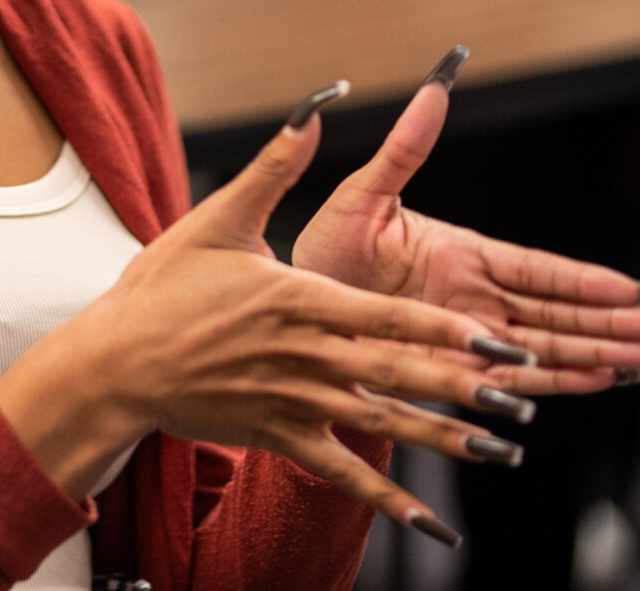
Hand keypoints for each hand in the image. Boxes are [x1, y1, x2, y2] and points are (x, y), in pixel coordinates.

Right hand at [0, 95, 528, 544]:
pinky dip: (389, 502)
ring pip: (384, 424)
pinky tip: (433, 525)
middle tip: (522, 402)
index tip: (498, 342)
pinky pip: (343, 473)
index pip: (390, 316)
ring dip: (447, 441)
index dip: (448, 332)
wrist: (116, 362)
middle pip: (400, 375)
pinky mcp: (279, 436)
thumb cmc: (163, 286)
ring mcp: (295, 401)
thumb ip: (274, 169)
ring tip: (504, 452)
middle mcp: (307, 354)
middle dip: (466, 390)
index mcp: (301, 298)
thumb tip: (313, 114)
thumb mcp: (218, 218)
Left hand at [292, 48, 639, 392]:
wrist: (289, 310)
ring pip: (546, 348)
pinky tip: (596, 384)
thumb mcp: (363, 193)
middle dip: (612, 322)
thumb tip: (434, 87)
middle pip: (557, 313)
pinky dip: (554, 385)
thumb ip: (406, 147)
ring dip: (597, 355)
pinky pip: (510, 380)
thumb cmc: (323, 249)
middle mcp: (473, 298)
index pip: (537, 270)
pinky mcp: (449, 370)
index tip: (631, 287)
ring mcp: (466, 337)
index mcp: (461, 254)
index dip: (584, 280)